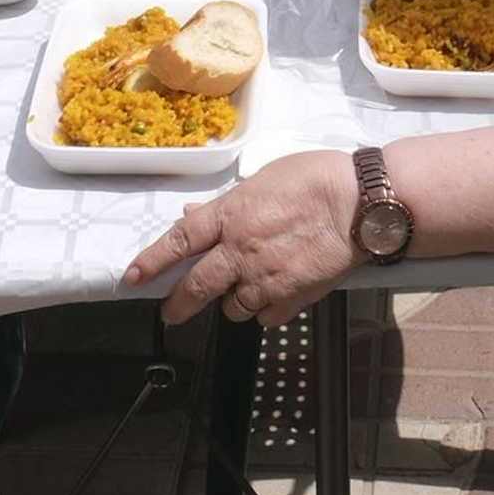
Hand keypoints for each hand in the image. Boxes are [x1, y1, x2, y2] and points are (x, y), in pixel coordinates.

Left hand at [123, 151, 358, 324]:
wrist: (360, 204)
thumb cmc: (316, 179)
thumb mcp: (264, 178)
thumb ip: (228, 204)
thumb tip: (196, 215)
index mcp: (231, 214)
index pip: (179, 242)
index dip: (151, 262)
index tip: (133, 279)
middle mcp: (241, 250)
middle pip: (196, 287)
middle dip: (178, 305)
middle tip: (171, 313)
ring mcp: (266, 278)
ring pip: (232, 308)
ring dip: (232, 302)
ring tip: (244, 288)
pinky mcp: (292, 297)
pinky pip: (266, 316)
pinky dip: (266, 309)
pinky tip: (276, 292)